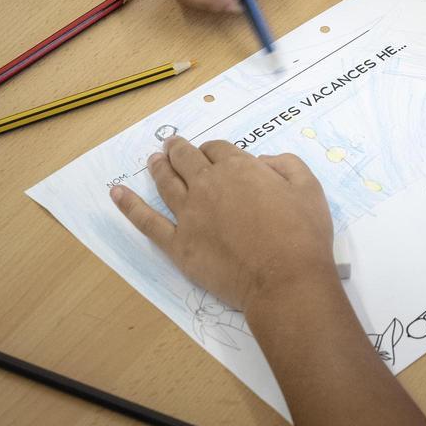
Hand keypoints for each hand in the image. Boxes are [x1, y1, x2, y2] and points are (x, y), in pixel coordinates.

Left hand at [110, 137, 336, 313]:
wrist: (285, 279)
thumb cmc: (303, 235)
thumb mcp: (309, 189)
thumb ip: (287, 164)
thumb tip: (263, 161)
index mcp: (239, 169)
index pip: (218, 149)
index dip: (215, 149)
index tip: (215, 153)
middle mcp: (208, 185)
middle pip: (186, 159)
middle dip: (178, 149)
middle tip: (171, 145)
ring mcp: (188, 215)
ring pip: (166, 183)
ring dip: (158, 167)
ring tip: (154, 159)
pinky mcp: (177, 244)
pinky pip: (146, 222)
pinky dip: (128, 206)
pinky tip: (116, 193)